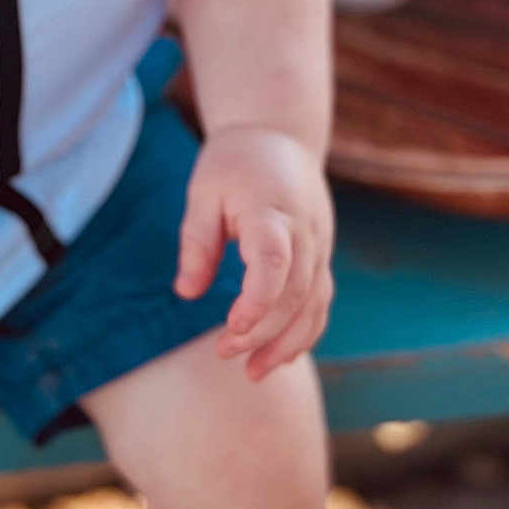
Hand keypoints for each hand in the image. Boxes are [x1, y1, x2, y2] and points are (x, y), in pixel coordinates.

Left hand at [172, 124, 334, 381]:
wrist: (279, 136)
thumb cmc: (233, 163)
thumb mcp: (203, 192)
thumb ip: (197, 241)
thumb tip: (186, 293)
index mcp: (271, 210)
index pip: (275, 263)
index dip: (257, 301)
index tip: (231, 327)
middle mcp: (305, 232)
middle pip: (295, 293)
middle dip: (263, 332)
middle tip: (224, 354)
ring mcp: (319, 245)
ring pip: (314, 305)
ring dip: (288, 343)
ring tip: (253, 372)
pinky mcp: (321, 256)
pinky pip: (320, 301)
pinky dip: (304, 332)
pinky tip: (278, 355)